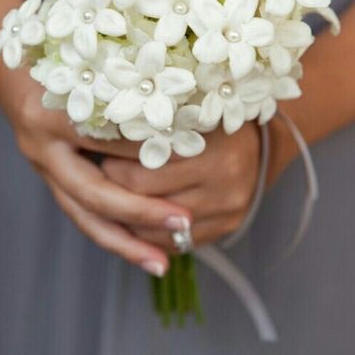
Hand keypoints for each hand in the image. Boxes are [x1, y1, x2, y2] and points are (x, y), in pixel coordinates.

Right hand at [0, 69, 191, 275]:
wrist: (18, 62)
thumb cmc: (63, 56)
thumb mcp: (95, 66)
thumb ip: (127, 92)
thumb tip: (186, 120)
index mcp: (53, 114)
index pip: (111, 144)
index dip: (152, 155)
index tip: (197, 164)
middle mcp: (42, 146)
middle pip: (94, 193)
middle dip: (141, 212)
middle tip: (184, 222)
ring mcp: (42, 164)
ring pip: (84, 214)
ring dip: (125, 241)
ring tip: (162, 263)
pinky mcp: (50, 175)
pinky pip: (82, 213)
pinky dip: (112, 232)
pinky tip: (141, 248)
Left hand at [102, 123, 260, 251]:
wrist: (259, 144)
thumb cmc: (211, 120)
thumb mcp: (186, 111)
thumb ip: (150, 124)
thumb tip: (97, 131)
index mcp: (212, 144)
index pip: (140, 166)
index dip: (111, 161)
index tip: (95, 149)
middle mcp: (225, 179)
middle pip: (144, 197)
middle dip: (114, 185)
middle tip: (100, 169)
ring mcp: (228, 208)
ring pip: (156, 228)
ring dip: (128, 214)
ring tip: (115, 192)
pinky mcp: (227, 228)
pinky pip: (176, 243)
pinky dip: (152, 232)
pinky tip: (140, 213)